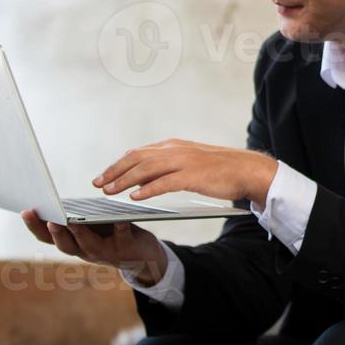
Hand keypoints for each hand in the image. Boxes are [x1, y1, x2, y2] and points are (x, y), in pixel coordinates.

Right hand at [21, 209, 166, 284]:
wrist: (142, 255)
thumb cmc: (109, 233)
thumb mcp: (88, 225)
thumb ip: (72, 215)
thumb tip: (52, 194)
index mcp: (72, 242)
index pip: (47, 237)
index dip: (34, 226)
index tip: (25, 211)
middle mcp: (85, 251)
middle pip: (63, 245)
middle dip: (53, 232)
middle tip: (46, 217)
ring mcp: (105, 252)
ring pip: (88, 245)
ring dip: (79, 234)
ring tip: (72, 221)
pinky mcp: (127, 247)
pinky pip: (122, 237)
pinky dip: (121, 228)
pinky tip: (120, 219)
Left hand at [94, 139, 277, 204]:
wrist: (247, 170)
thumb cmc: (219, 170)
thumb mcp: (188, 163)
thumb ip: (165, 168)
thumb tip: (140, 180)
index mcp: (174, 146)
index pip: (138, 153)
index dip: (118, 164)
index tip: (103, 175)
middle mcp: (175, 150)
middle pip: (137, 158)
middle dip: (114, 171)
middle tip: (97, 183)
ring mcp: (184, 162)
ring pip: (146, 169)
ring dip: (124, 180)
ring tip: (109, 191)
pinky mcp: (193, 176)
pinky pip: (165, 182)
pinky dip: (148, 189)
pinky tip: (135, 197)